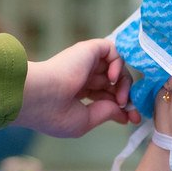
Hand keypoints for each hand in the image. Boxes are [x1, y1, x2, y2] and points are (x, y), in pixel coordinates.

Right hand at [14, 40, 140, 137]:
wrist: (38, 96)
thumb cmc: (54, 113)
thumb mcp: (85, 121)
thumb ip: (106, 113)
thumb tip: (123, 112)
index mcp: (75, 93)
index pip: (105, 96)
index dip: (120, 106)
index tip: (131, 120)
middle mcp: (81, 75)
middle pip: (113, 83)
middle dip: (127, 97)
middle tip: (133, 111)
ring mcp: (85, 62)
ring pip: (116, 68)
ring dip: (125, 84)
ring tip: (122, 99)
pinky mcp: (88, 50)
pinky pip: (113, 51)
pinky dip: (119, 64)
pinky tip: (113, 79)